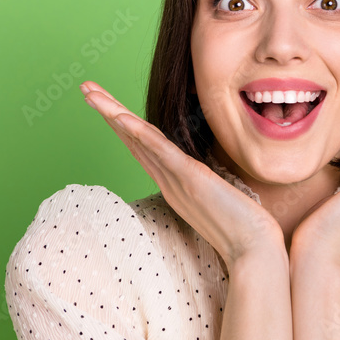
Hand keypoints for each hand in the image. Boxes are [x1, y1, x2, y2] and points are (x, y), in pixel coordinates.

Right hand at [80, 80, 285, 268]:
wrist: (254, 251)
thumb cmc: (244, 229)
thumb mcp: (220, 200)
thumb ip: (208, 187)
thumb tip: (211, 177)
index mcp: (174, 184)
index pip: (143, 148)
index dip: (123, 125)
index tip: (106, 104)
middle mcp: (168, 182)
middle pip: (132, 140)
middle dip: (107, 112)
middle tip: (85, 88)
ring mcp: (176, 182)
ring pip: (138, 141)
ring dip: (113, 114)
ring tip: (90, 92)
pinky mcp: (191, 180)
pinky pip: (160, 152)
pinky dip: (139, 133)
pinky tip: (122, 117)